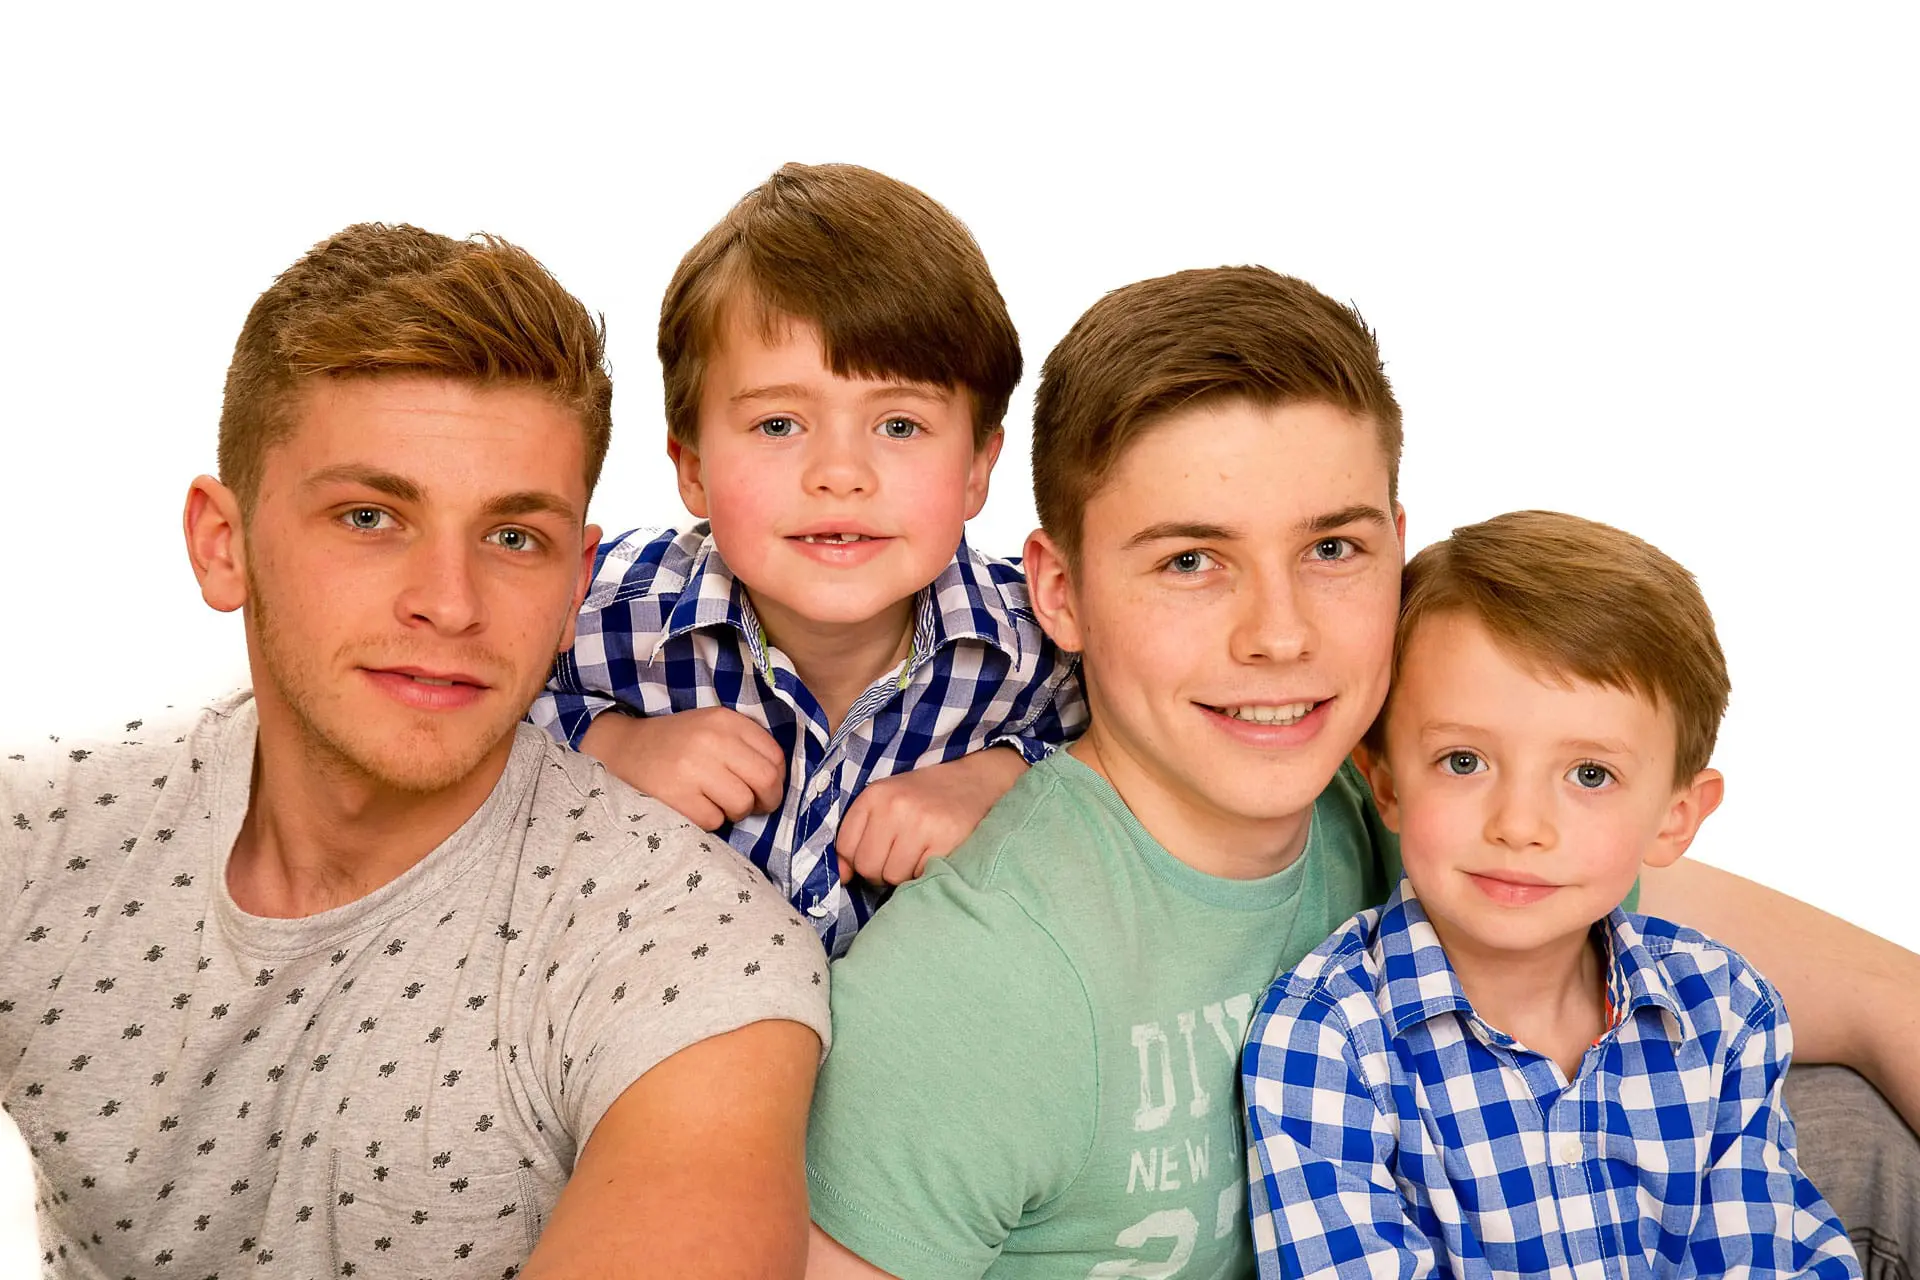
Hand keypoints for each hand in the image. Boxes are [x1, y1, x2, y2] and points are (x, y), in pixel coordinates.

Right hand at [580, 708, 784, 830]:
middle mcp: (712, 740)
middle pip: (766, 780)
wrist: (624, 749)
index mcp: (725, 720)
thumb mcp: (712, 728)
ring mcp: (693, 768)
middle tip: (752, 806)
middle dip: (766, 800)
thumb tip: (778, 781)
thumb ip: (745, 745)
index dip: (777, 779)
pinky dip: (709, 820)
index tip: (766, 788)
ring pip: (742, 804)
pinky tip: (694, 807)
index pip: (775, 755)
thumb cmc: (677, 743)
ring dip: (734, 812)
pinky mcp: (676, 795)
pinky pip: (714, 820)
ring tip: (717, 803)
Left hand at [837, 746, 1026, 885]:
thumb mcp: (886, 803)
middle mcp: (895, 806)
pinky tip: (933, 856)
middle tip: (901, 856)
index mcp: (875, 795)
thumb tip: (842, 876)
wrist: (974, 784)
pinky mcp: (944, 841)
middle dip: (881, 871)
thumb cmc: (925, 798)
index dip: (858, 860)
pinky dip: (924, 873)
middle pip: (868, 866)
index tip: (877, 852)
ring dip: (904, 874)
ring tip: (918, 855)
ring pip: (892, 876)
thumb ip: (859, 836)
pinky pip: (919, 877)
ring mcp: (920, 823)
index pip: (846, 848)